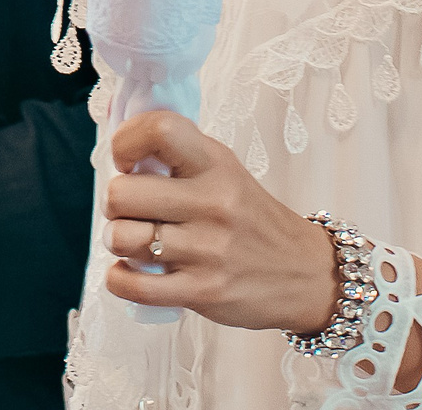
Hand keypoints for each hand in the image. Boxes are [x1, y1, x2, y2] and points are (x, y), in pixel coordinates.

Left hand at [100, 111, 337, 333]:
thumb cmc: (252, 219)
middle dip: (115, 204)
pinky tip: (130, 273)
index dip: (126, 142)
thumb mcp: (225, 171)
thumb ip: (179, 158)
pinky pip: (133, 286)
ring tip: (135, 242)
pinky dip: (119, 280)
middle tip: (130, 211)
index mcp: (215, 164)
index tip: (126, 161)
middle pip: (122, 193)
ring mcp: (208, 249)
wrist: (306, 275)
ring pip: (121, 238)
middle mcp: (213, 202)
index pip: (160, 130)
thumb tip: (121, 151)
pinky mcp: (203, 291)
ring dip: (117, 242)